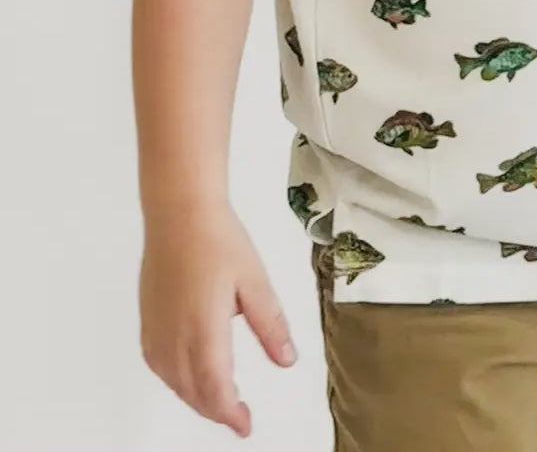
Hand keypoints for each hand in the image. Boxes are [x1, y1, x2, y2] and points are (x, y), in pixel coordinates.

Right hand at [139, 204, 296, 437]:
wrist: (179, 214)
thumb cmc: (218, 241)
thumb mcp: (255, 282)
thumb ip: (271, 325)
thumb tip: (287, 360)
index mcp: (204, 332)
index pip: (216, 391)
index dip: (231, 414)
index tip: (246, 426)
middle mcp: (175, 339)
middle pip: (194, 393)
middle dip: (217, 410)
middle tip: (239, 418)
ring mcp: (156, 332)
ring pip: (175, 383)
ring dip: (197, 398)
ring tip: (221, 400)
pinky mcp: (147, 322)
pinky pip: (160, 367)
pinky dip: (178, 381)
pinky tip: (191, 376)